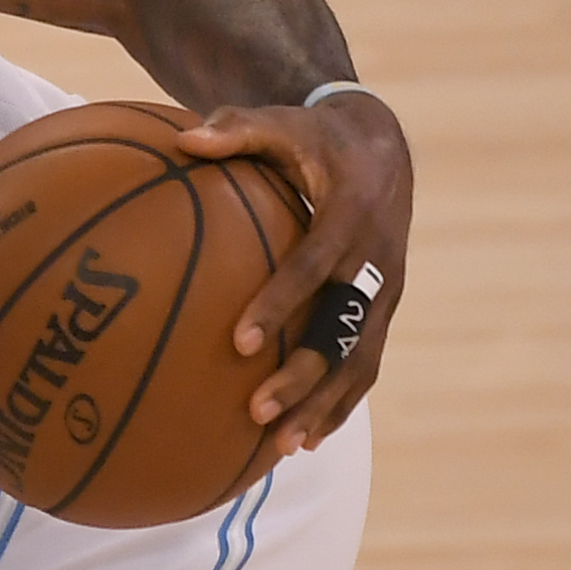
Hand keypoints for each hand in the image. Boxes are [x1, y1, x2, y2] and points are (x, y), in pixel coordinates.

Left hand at [179, 90, 412, 478]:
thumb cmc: (315, 136)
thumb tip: (184, 139)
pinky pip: (366, 364)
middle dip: (304, 374)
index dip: (281, 303)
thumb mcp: (282, 122)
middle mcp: (377, 260)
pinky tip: (306, 439)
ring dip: (324, 405)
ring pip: (361, 359)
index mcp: (352, 214)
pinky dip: (340, 403)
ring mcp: (386, 290)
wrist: (383, 148)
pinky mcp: (384, 311)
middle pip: (344, 329)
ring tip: (283, 446)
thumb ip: (236, 128)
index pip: (315, 266)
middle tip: (257, 410)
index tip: (239, 341)